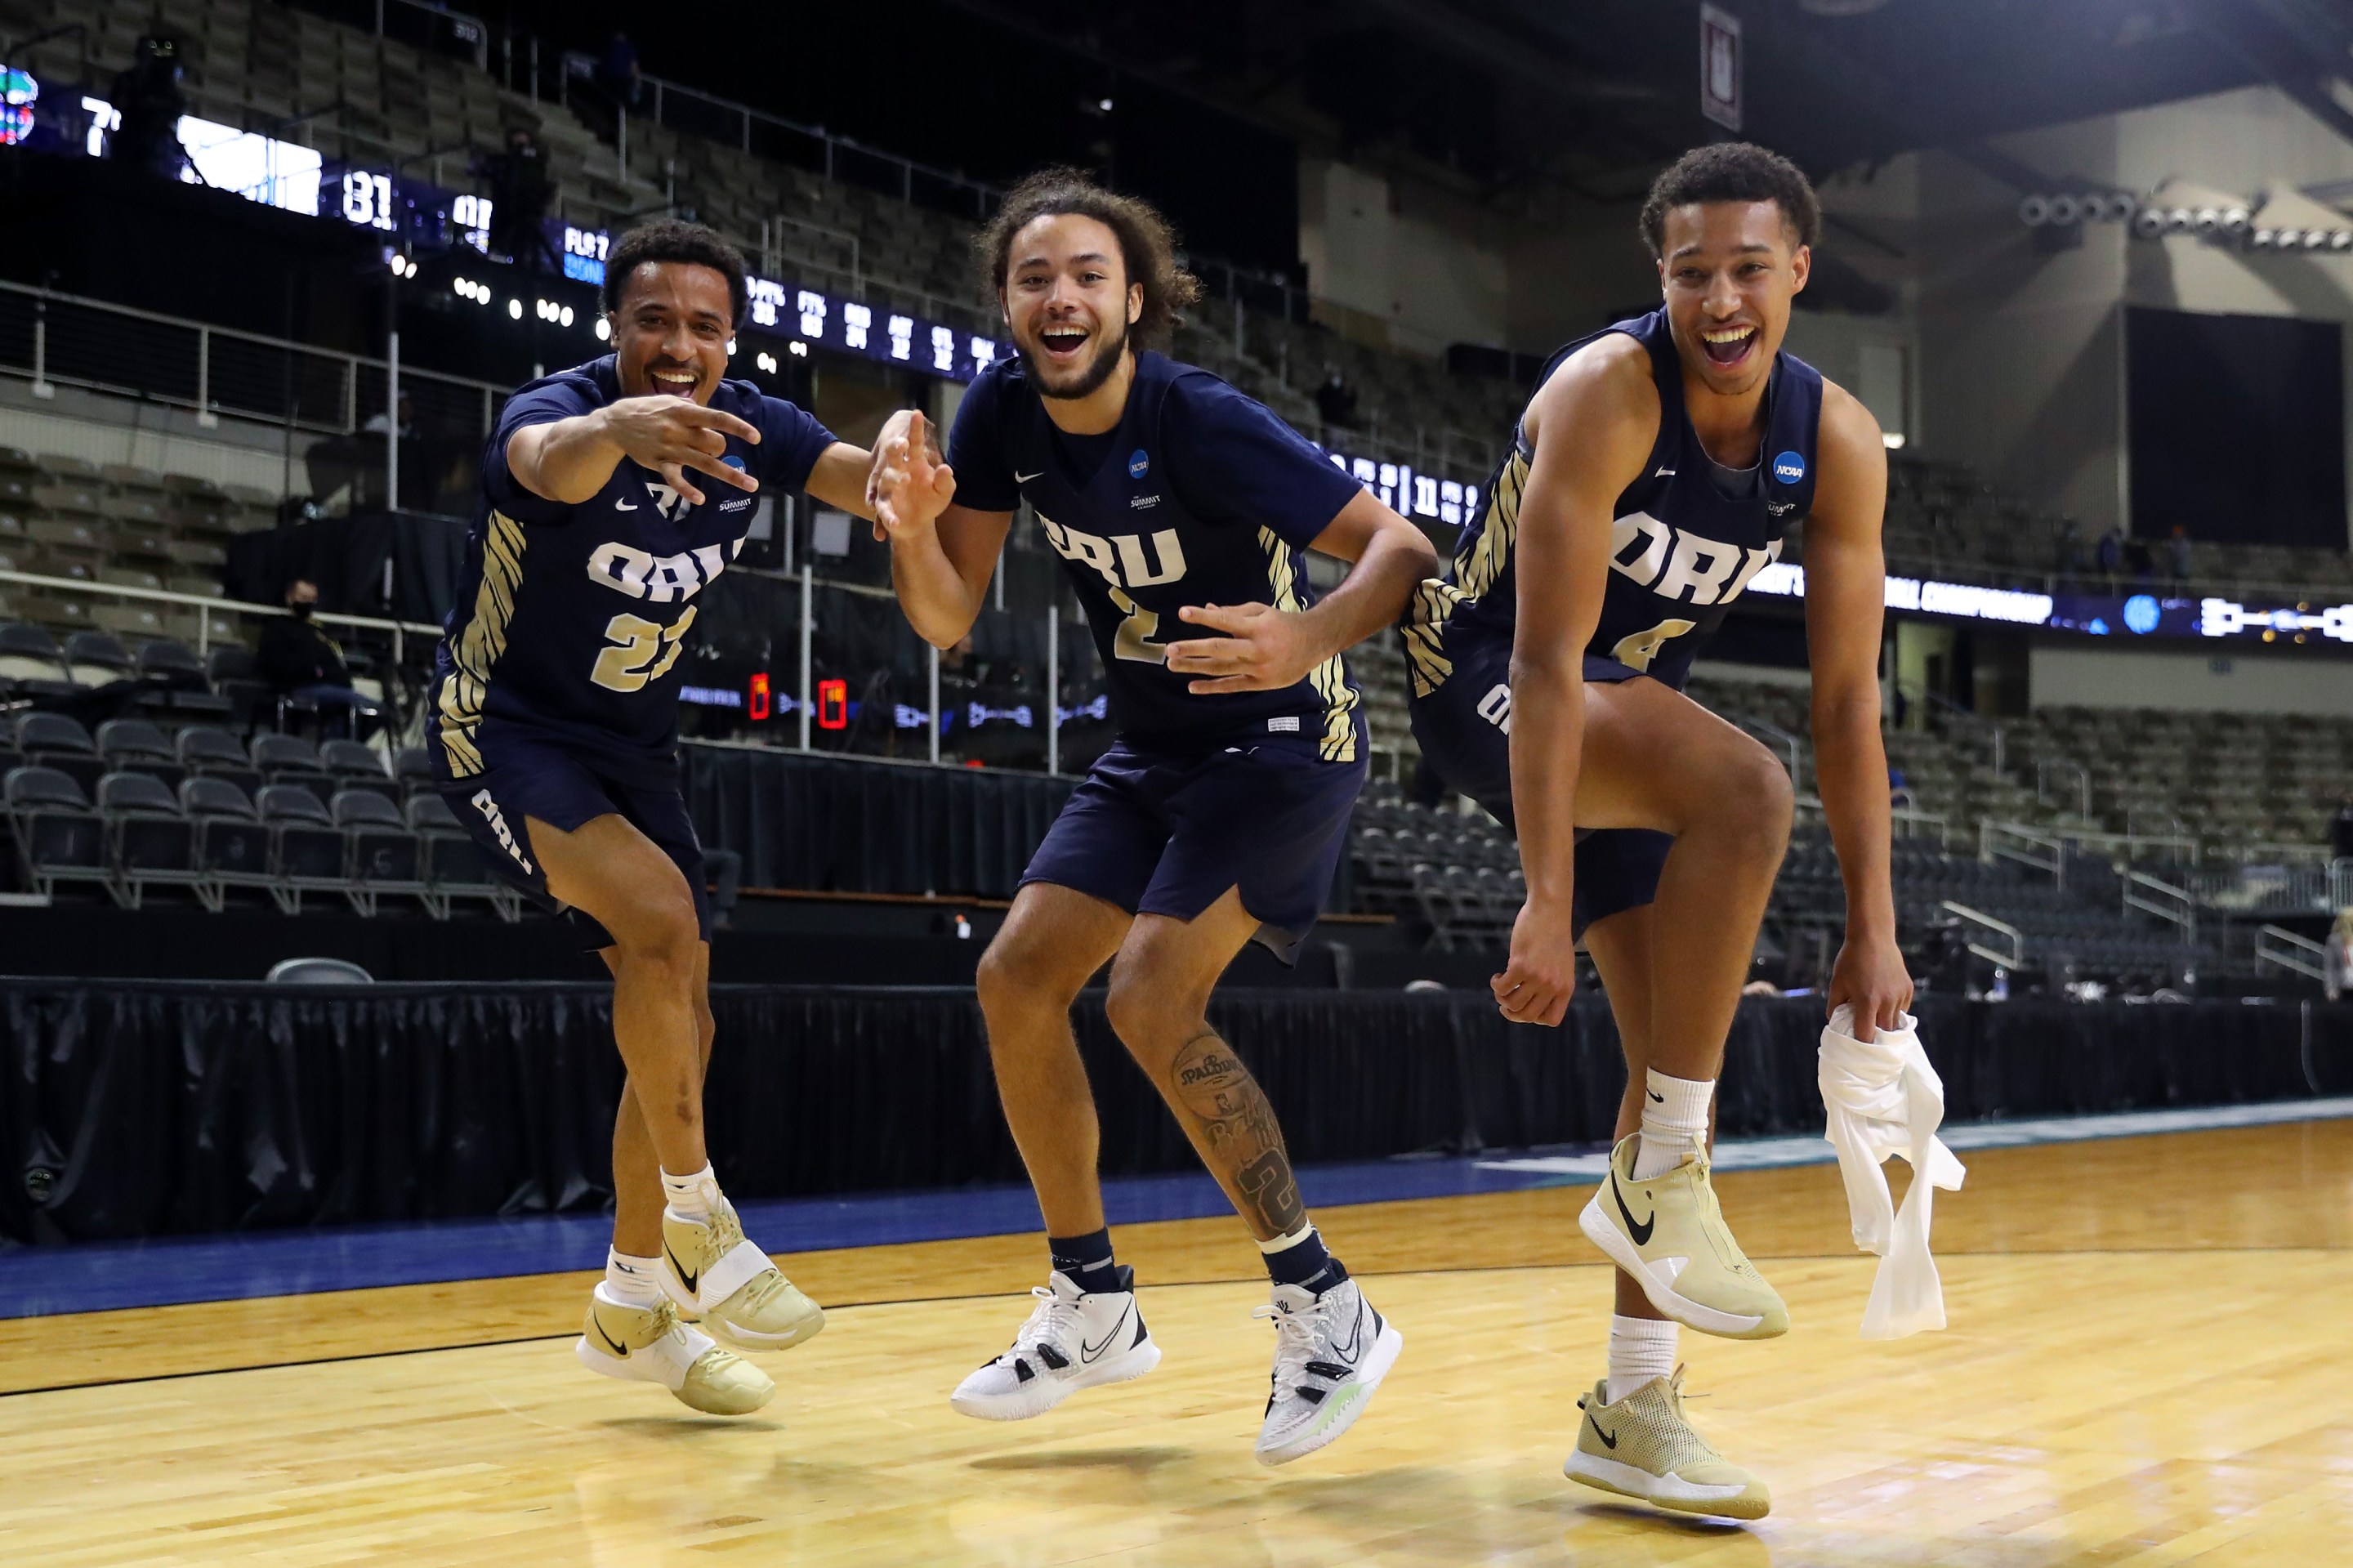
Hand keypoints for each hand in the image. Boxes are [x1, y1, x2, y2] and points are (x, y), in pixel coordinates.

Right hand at [596, 395, 760, 508]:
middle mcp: (678, 430)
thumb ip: (694, 410)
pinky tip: (701, 499)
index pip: (718, 418)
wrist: (615, 424)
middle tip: (716, 449)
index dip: (739, 428)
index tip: (757, 438)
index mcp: (684, 412)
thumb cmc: (648, 411)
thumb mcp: (670, 401)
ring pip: (706, 464)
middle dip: (723, 448)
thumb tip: (716, 418)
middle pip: (715, 443)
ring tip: (752, 486)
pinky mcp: (659, 464)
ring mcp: (669, 449)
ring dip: (731, 476)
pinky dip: (687, 490)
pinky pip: (676, 480)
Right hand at [870, 409, 956, 543]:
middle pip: (894, 454)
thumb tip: (946, 469)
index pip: (915, 442)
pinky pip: (883, 509)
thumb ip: (945, 481)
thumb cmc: (930, 500)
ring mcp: (889, 486)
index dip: (915, 429)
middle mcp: (899, 469)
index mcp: (915, 461)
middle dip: (896, 446)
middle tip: (903, 442)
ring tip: (906, 480)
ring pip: (887, 478)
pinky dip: (888, 516)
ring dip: (895, 478)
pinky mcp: (884, 505)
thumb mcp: (943, 492)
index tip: (917, 413)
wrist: (916, 521)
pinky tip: (895, 523)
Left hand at [1162, 602, 1319, 692]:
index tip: (1183, 613)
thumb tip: (1206, 607)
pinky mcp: (1260, 683)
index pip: (1225, 620)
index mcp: (1257, 626)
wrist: (1313, 644)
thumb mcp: (1261, 611)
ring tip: (1173, 665)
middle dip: (1193, 648)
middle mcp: (1256, 648)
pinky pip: (1232, 686)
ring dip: (1195, 667)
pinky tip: (1192, 686)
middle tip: (1170, 649)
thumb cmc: (1283, 624)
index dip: (1203, 617)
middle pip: (1220, 648)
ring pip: (1222, 669)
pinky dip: (1211, 687)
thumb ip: (1233, 611)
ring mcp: (1258, 668)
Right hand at [1492, 896, 1575, 1025]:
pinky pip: (1502, 987)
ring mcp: (1537, 977)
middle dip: (1512, 1014)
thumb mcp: (1561, 965)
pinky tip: (1496, 976)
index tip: (1525, 1006)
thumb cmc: (1554, 935)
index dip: (1535, 1018)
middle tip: (1504, 1005)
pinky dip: (1496, 985)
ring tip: (1500, 986)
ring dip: (1501, 998)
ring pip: (1512, 1004)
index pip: (1552, 1020)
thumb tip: (1532, 1001)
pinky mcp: (1520, 966)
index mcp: (1566, 988)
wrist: (1550, 911)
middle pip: (1528, 1016)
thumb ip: (1552, 983)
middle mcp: (1553, 986)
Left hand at [1826, 931, 1912, 1040]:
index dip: (1861, 1045)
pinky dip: (1893, 1012)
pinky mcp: (1908, 989)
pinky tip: (1883, 1004)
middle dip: (1875, 1037)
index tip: (1856, 1049)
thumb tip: (1836, 1025)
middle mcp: (1887, 1000)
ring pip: (1895, 1022)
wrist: (1873, 937)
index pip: (1867, 1035)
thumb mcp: (1837, 983)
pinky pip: (1902, 1010)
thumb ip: (1835, 1007)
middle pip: (1884, 1033)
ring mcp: (1900, 995)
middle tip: (1865, 1036)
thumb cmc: (1850, 960)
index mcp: (1867, 1001)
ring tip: (1874, 1019)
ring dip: (1885, 1024)